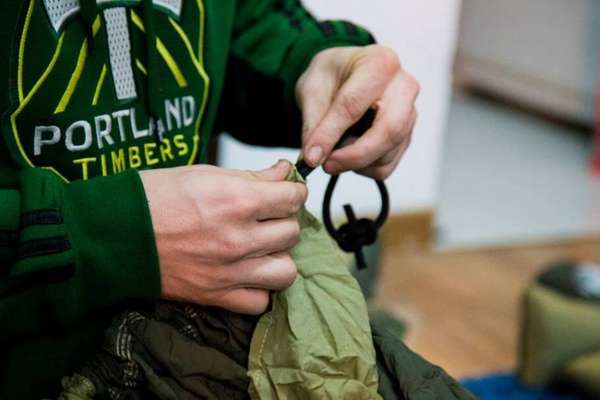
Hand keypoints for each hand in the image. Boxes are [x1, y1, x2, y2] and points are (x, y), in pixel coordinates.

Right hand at [140, 161, 306, 314]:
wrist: (113, 233)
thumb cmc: (153, 197)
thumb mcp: (204, 173)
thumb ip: (251, 176)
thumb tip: (284, 174)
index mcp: (237, 201)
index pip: (293, 198)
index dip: (293, 191)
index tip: (286, 192)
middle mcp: (238, 238)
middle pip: (292, 232)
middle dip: (284, 221)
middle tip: (269, 217)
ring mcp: (229, 271)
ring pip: (286, 271)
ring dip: (279, 257)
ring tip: (263, 248)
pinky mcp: (216, 296)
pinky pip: (259, 302)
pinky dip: (259, 289)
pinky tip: (248, 273)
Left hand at [296, 44, 418, 178]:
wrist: (344, 75)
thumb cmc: (332, 76)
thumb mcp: (312, 90)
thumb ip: (313, 123)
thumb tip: (314, 157)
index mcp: (380, 63)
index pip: (354, 105)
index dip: (330, 134)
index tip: (312, 156)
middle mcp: (404, 87)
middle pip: (389, 131)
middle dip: (355, 155)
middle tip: (327, 164)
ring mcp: (410, 114)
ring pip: (388, 154)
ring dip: (355, 162)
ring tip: (333, 150)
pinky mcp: (407, 137)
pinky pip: (387, 165)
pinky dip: (364, 168)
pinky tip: (349, 153)